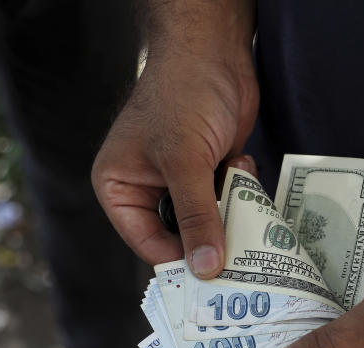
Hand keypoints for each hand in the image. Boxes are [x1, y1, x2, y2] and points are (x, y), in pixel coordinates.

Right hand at [92, 51, 258, 277]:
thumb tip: (207, 269)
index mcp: (119, 187)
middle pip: (180, 237)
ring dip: (229, 211)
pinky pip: (227, 200)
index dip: (178, 262)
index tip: (213, 279)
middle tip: (241, 257)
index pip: (147, 243)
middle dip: (209, 239)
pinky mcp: (210, 170)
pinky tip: (243, 164)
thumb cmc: (181, 97)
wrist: (212, 51)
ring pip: (208, 221)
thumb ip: (198, 217)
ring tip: (244, 199)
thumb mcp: (185, 163)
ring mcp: (180, 181)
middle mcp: (146, 189)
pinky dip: (240, 190)